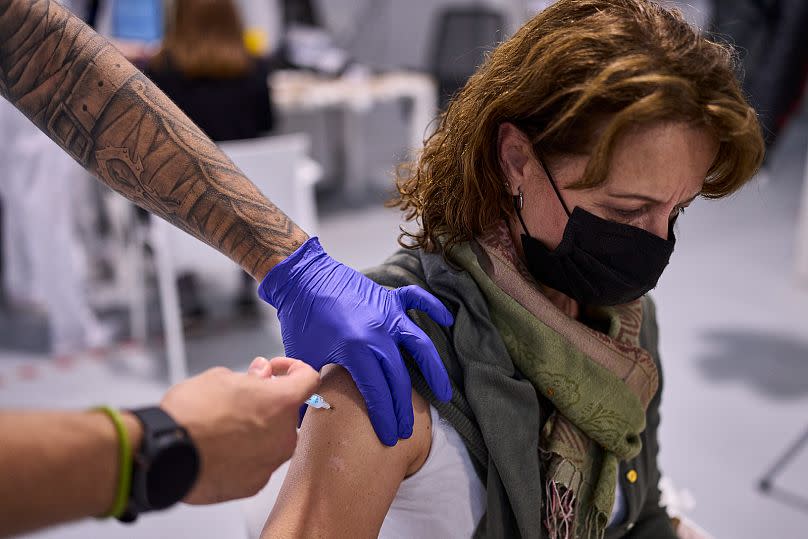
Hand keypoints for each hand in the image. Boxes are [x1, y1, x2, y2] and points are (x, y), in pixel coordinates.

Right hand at [159, 358, 318, 504]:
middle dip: (268, 403)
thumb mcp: (219, 378)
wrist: (164, 454)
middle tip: (241, 398)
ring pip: (272, 440)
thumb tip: (261, 374)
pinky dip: (244, 455)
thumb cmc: (190, 415)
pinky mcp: (253, 485)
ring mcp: (270, 463)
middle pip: (287, 413)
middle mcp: (283, 435)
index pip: (309, 379)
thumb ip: (250, 377)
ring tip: (223, 425)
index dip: (293, 369)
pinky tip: (220, 448)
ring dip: (256, 430)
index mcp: (281, 403)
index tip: (276, 370)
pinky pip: (256, 463)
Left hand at [258, 237, 453, 446]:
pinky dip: (433, 307)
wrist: (302, 278)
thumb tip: (305, 424)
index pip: (376, 392)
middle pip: (399, 377)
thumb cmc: (300, 320)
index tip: (389, 437)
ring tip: (444, 393)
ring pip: (419, 344)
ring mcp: (387, 313)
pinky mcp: (388, 298)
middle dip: (404, 408)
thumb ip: (308, 391)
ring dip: (433, 370)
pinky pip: (417, 300)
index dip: (384, 417)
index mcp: (355, 349)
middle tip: (407, 430)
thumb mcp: (303, 358)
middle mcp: (377, 332)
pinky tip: (448, 320)